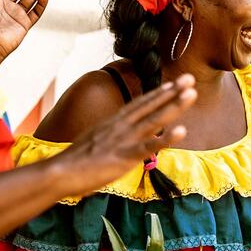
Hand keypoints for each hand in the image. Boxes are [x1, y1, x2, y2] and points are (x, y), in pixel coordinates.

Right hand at [54, 76, 197, 191]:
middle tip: (190, 78)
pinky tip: (183, 131)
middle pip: (150, 106)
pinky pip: (149, 146)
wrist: (59, 172)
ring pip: (154, 120)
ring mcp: (123, 140)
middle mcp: (120, 127)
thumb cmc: (75, 162)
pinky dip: (166, 138)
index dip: (157, 94)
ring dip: (174, 105)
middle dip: (172, 91)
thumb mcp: (95, 143)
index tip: (172, 83)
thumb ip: (109, 140)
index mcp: (113, 123)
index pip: (139, 104)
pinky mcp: (124, 156)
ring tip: (192, 93)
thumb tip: (116, 141)